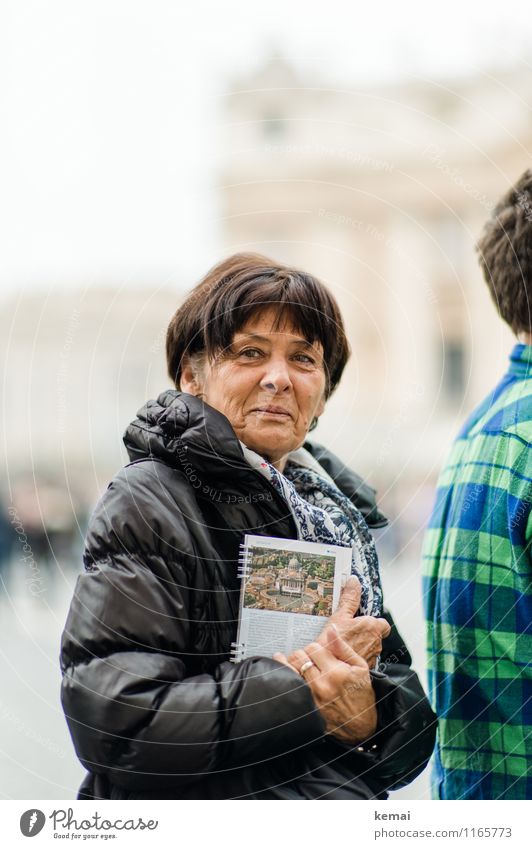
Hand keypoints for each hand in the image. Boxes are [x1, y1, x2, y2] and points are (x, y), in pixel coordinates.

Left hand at [274, 626, 376, 743]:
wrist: (360, 726)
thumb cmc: (361, 694)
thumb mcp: (360, 667)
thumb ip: (342, 647)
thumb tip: (331, 630)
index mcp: (336, 671)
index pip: (313, 647)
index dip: (316, 648)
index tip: (320, 654)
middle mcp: (321, 684)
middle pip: (299, 656)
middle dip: (304, 655)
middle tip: (310, 661)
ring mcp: (311, 697)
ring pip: (290, 670)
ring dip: (292, 665)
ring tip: (296, 665)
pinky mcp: (305, 707)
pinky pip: (289, 688)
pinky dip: (286, 679)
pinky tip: (285, 675)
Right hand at [319, 576, 390, 667]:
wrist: (330, 673)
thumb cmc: (334, 643)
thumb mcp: (339, 616)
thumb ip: (349, 598)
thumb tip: (354, 581)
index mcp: (373, 627)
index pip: (381, 623)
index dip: (372, 622)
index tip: (360, 620)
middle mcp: (377, 642)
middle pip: (375, 635)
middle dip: (364, 633)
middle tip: (348, 630)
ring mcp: (372, 656)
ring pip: (369, 647)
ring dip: (360, 645)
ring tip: (343, 643)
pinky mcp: (365, 668)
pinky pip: (363, 658)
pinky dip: (356, 655)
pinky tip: (343, 654)